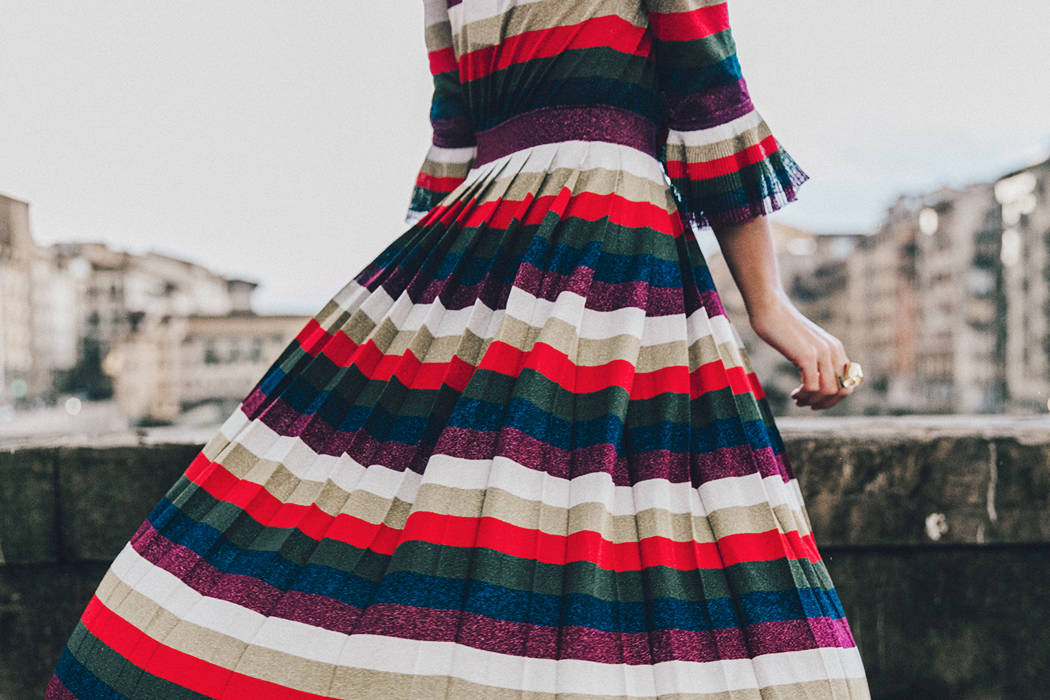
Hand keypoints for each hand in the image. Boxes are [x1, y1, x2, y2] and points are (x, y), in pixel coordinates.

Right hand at [747, 293, 853, 409]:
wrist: (769, 309)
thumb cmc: (781, 327)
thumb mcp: (805, 344)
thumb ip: (816, 358)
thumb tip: (816, 382)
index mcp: (836, 348)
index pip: (849, 383)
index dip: (834, 398)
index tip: (815, 401)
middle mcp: (834, 350)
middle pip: (843, 390)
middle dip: (826, 404)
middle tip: (806, 405)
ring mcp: (822, 353)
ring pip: (829, 392)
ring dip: (812, 401)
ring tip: (797, 400)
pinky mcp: (807, 356)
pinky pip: (813, 387)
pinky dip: (804, 396)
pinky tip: (794, 394)